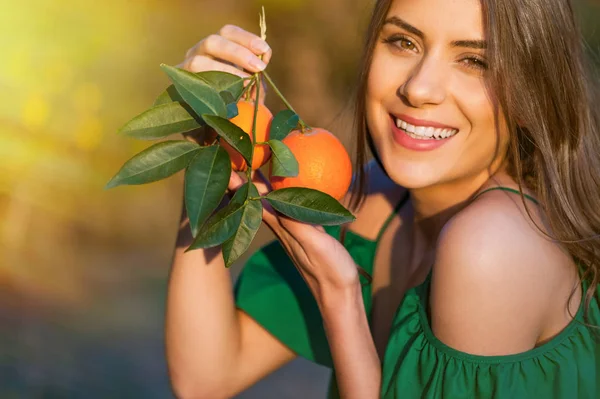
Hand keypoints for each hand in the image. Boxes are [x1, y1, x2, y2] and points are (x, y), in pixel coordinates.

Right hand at [177, 24, 270, 102]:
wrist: (209, 123)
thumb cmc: (233, 100)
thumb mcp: (248, 85)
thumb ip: (256, 76)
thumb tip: (260, 67)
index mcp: (215, 46)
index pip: (228, 32)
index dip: (247, 38)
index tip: (265, 51)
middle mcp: (198, 52)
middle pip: (213, 41)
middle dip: (238, 52)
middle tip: (259, 67)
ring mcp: (185, 69)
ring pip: (198, 62)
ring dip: (225, 71)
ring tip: (246, 83)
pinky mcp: (180, 88)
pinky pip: (192, 85)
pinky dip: (212, 90)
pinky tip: (228, 98)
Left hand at [228, 171, 359, 301]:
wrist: (338, 295)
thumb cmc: (329, 270)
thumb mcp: (315, 244)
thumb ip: (296, 223)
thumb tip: (274, 198)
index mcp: (281, 226)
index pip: (253, 199)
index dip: (239, 181)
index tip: (226, 163)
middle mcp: (280, 226)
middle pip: (256, 197)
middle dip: (244, 177)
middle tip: (232, 156)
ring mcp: (290, 230)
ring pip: (268, 201)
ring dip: (257, 183)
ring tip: (249, 164)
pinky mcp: (302, 232)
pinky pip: (286, 205)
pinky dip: (279, 192)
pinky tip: (283, 186)